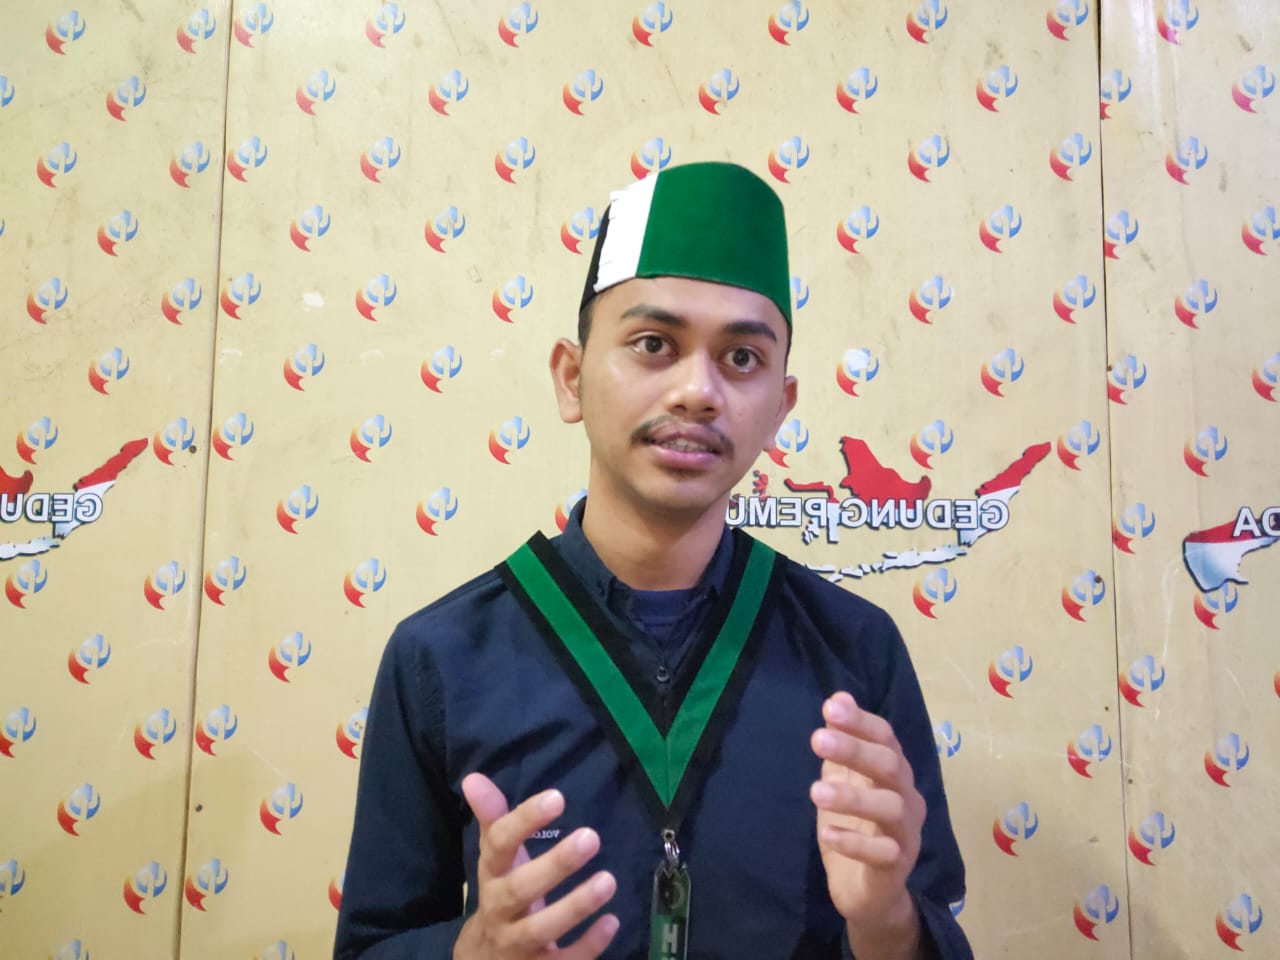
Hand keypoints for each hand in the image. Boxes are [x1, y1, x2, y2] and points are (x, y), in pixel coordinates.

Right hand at [454, 773, 618, 958]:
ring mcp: (518, 944)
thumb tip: (473, 777)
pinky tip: (612, 922)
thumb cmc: (502, 895)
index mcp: (492, 875)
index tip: (557, 797)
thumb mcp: (495, 859)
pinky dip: (588, 945)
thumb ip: (493, 818)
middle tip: (591, 837)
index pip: (500, 845)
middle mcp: (500, 910)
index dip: (524, 820)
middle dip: (555, 865)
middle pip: (521, 889)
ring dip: (575, 906)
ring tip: (608, 880)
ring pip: (542, 929)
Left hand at [809, 692, 924, 952]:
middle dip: (856, 750)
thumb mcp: (843, 781)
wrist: (869, 891)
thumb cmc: (856, 828)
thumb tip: (838, 697)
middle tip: (817, 738)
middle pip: (890, 767)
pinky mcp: (897, 867)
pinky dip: (855, 843)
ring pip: (890, 809)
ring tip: (815, 790)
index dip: (861, 722)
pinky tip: (828, 834)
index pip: (885, 739)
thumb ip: (842, 743)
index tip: (830, 708)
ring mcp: (906, 834)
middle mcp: (907, 798)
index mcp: (893, 774)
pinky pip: (882, 854)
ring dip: (853, 798)